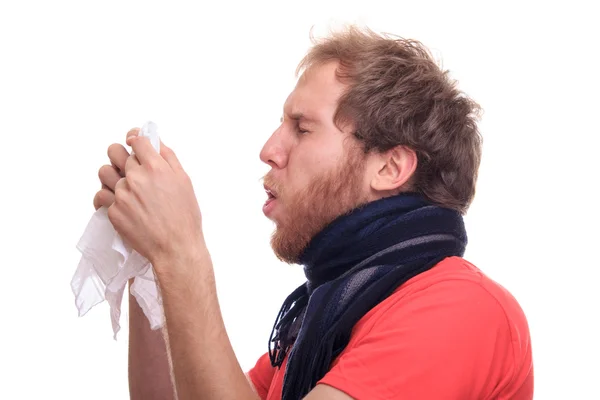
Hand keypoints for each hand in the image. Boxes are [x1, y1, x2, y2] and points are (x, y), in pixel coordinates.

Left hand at [107, 129, 205, 272]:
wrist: (175, 247)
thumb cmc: (184, 217)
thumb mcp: (184, 181)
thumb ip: (168, 158)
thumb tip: (155, 142)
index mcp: (155, 167)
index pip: (137, 139)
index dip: (135, 138)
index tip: (134, 142)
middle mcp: (136, 178)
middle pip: (114, 151)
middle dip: (121, 155)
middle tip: (127, 165)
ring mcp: (122, 194)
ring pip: (103, 172)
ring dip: (111, 175)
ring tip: (121, 185)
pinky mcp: (113, 211)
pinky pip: (102, 197)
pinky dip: (108, 199)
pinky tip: (119, 203)